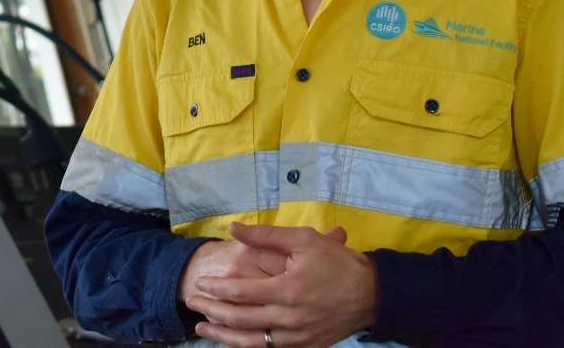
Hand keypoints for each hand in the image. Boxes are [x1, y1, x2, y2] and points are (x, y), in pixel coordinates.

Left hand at [186, 223, 375, 347]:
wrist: (369, 294)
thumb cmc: (335, 262)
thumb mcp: (303, 239)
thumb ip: (266, 235)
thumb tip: (234, 228)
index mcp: (287, 290)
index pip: (243, 293)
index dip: (218, 289)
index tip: (201, 283)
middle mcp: (288, 319)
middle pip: (241, 320)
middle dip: (213, 312)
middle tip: (193, 303)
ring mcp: (295, 338)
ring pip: (251, 342)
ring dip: (223, 336)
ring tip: (201, 329)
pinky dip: (246, 346)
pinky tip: (232, 340)